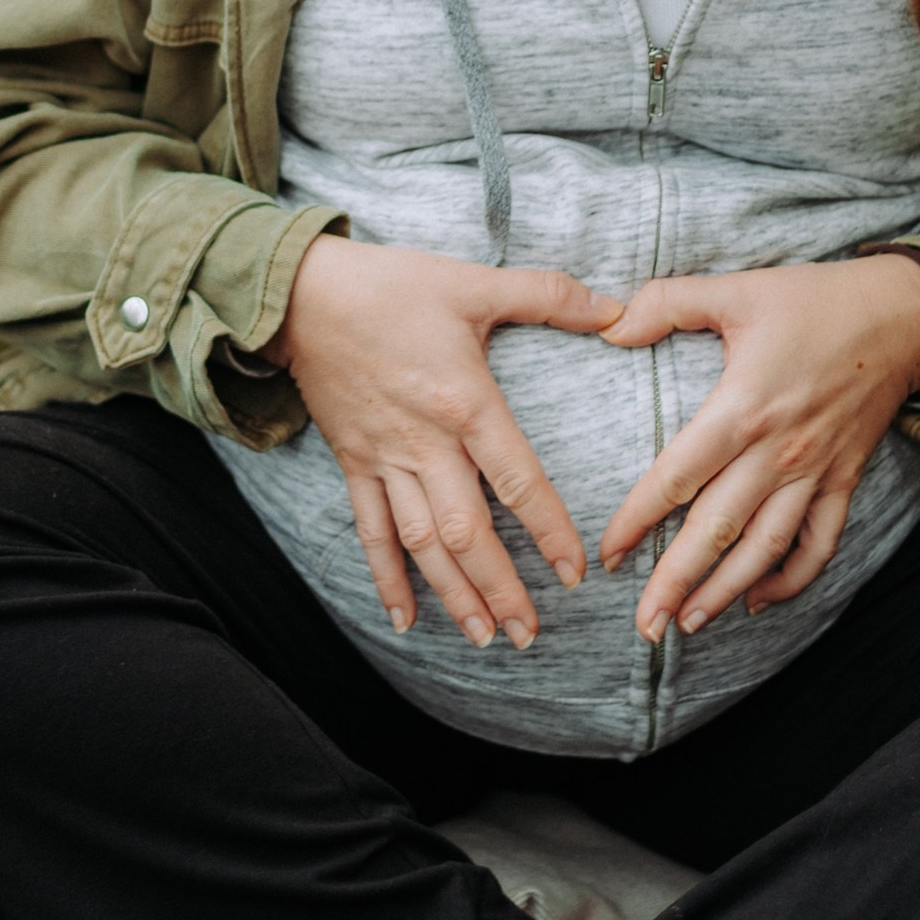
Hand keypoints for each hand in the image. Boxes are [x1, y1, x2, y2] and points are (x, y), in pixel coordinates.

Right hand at [269, 236, 621, 650]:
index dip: (548, 530)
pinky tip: (404, 618)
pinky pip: (370, 531)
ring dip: (454, 594)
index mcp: (464, 402)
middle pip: (466, 531)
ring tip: (483, 637)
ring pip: (421, 543)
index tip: (574, 573)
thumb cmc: (392, 286)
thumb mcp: (474, 282)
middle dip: (500, 587)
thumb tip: (616, 308)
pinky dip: (386, 578)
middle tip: (529, 633)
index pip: (516, 479)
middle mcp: (424, 442)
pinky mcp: (354, 462)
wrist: (302, 295)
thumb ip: (548, 295)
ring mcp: (385, 458)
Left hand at [595, 257, 919, 643]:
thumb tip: (608, 325)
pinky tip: (760, 600)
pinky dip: (793, 578)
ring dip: (727, 592)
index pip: (677, 476)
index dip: (639, 520)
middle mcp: (778, 451)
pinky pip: (820, 543)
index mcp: (742, 408)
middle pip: (717, 530)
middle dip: (677, 583)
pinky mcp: (843, 479)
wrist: (902, 315)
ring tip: (689, 624)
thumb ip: (668, 303)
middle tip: (643, 626)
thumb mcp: (737, 289)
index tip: (609, 555)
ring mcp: (814, 471)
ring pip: (766, 549)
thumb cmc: (814, 300)